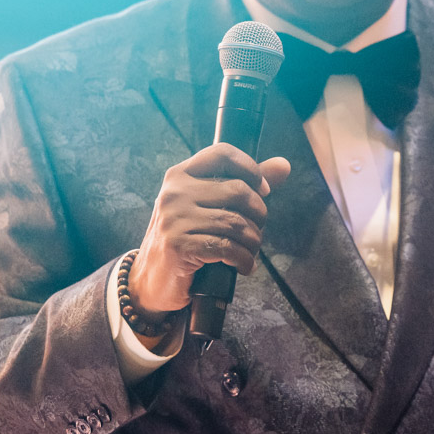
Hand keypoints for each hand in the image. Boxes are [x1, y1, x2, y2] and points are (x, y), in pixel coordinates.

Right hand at [128, 144, 290, 316]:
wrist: (150, 280)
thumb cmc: (185, 238)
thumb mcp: (208, 206)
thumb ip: (244, 184)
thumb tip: (283, 165)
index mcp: (180, 175)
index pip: (222, 154)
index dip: (251, 168)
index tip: (263, 190)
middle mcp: (175, 192)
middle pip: (238, 191)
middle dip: (258, 215)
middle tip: (255, 232)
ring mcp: (174, 218)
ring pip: (236, 223)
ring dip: (253, 242)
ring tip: (250, 252)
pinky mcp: (178, 245)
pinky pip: (227, 248)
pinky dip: (243, 260)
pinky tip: (243, 266)